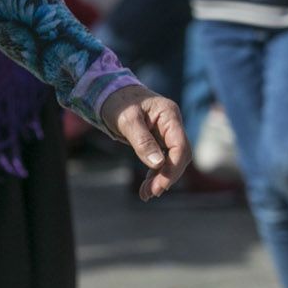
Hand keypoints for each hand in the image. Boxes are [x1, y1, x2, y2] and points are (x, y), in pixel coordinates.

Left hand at [100, 84, 189, 199]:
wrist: (107, 92)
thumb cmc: (117, 101)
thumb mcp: (126, 119)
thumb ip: (142, 140)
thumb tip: (157, 164)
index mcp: (169, 114)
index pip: (180, 146)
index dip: (173, 168)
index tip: (160, 186)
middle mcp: (171, 124)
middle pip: (179, 156)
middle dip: (167, 177)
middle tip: (151, 193)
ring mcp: (165, 133)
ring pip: (171, 161)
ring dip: (160, 178)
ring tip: (146, 195)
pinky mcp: (157, 140)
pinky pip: (161, 160)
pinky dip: (154, 174)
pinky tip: (146, 188)